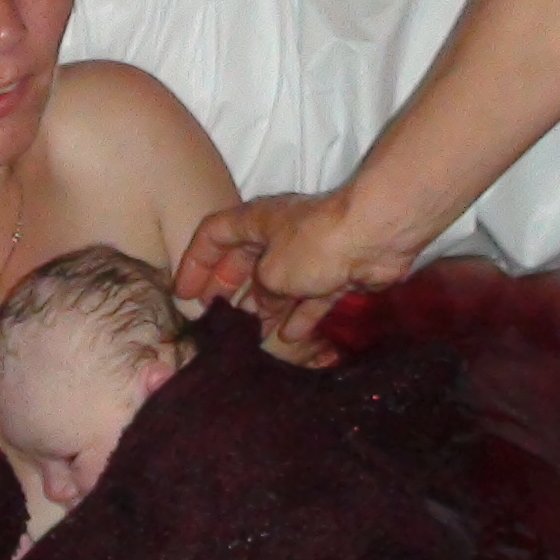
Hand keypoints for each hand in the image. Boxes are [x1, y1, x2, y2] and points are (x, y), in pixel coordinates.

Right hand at [174, 192, 415, 346]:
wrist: (376, 235)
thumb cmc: (314, 245)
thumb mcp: (271, 273)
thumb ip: (259, 293)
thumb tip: (264, 306)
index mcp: (255, 221)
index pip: (213, 234)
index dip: (195, 262)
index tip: (183, 293)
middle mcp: (279, 234)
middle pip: (244, 259)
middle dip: (228, 286)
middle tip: (214, 315)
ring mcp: (309, 253)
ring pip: (278, 282)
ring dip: (265, 307)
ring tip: (251, 334)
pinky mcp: (336, 271)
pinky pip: (311, 296)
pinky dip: (300, 315)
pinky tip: (290, 338)